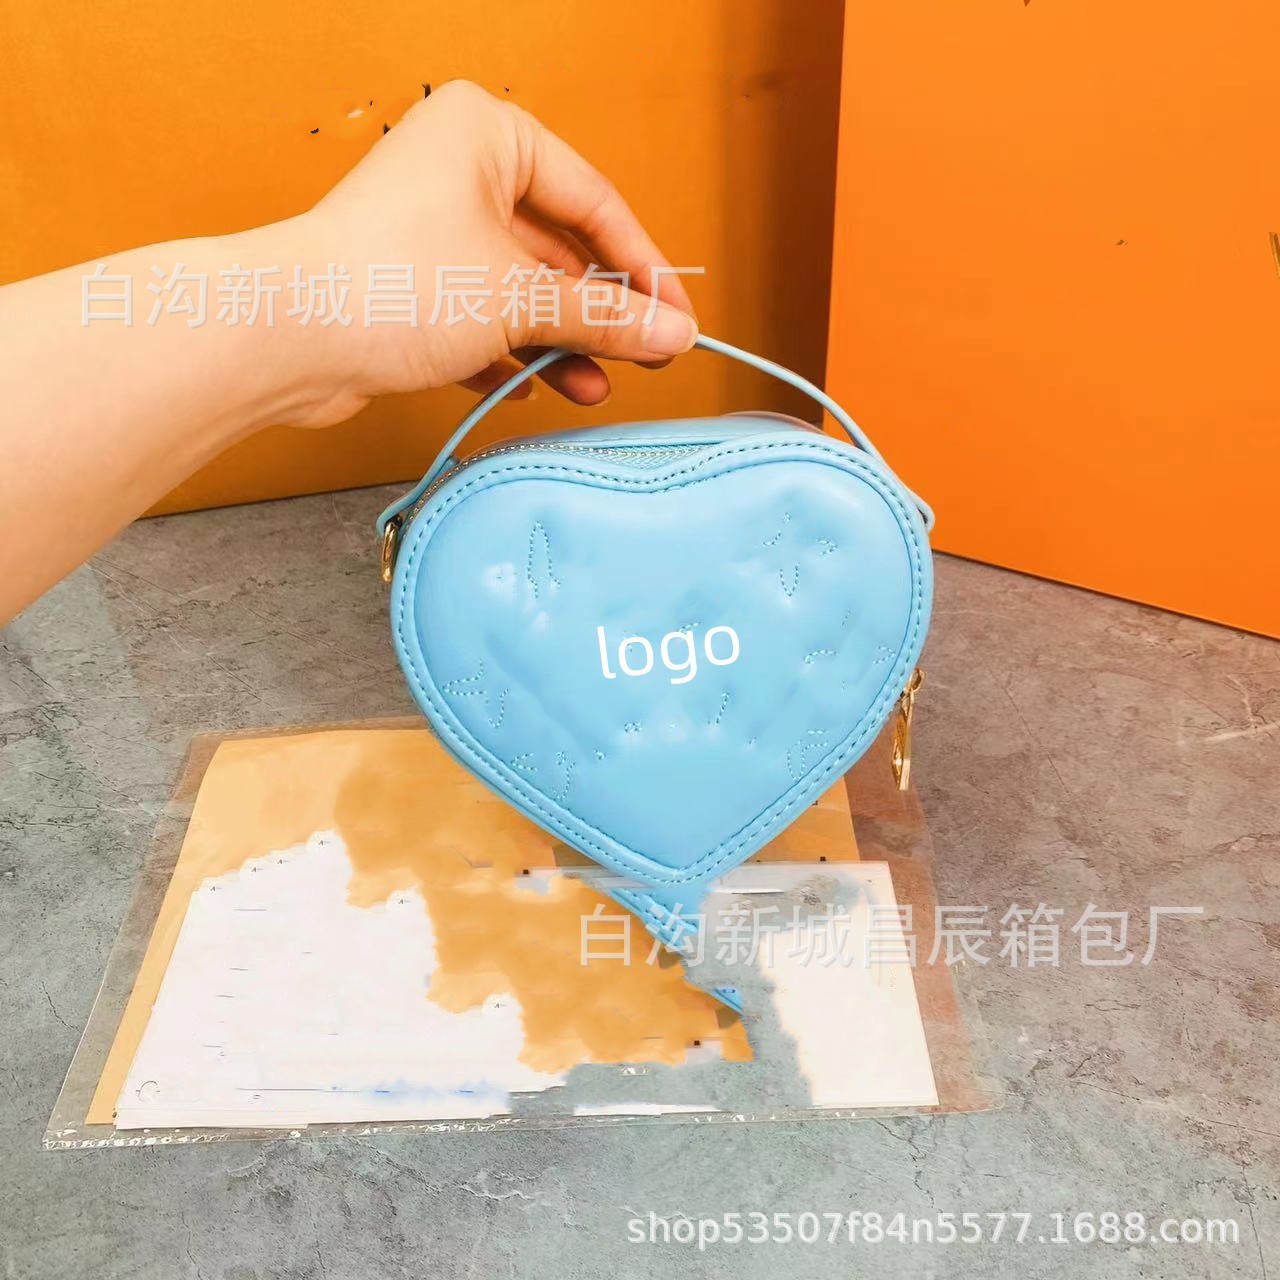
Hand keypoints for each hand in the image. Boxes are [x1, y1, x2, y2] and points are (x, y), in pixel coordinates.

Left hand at [284, 79, 698, 426]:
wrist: (286, 336)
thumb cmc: (394, 284)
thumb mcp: (522, 299)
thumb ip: (604, 317)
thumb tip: (671, 333)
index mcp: (489, 134)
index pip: (593, 201)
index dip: (643, 267)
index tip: (676, 318)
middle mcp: (459, 171)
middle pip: (558, 248)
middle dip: (598, 314)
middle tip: (645, 358)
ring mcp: (430, 230)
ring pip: (519, 289)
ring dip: (558, 343)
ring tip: (593, 388)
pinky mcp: (408, 286)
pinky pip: (479, 317)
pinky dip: (508, 353)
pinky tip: (534, 388)